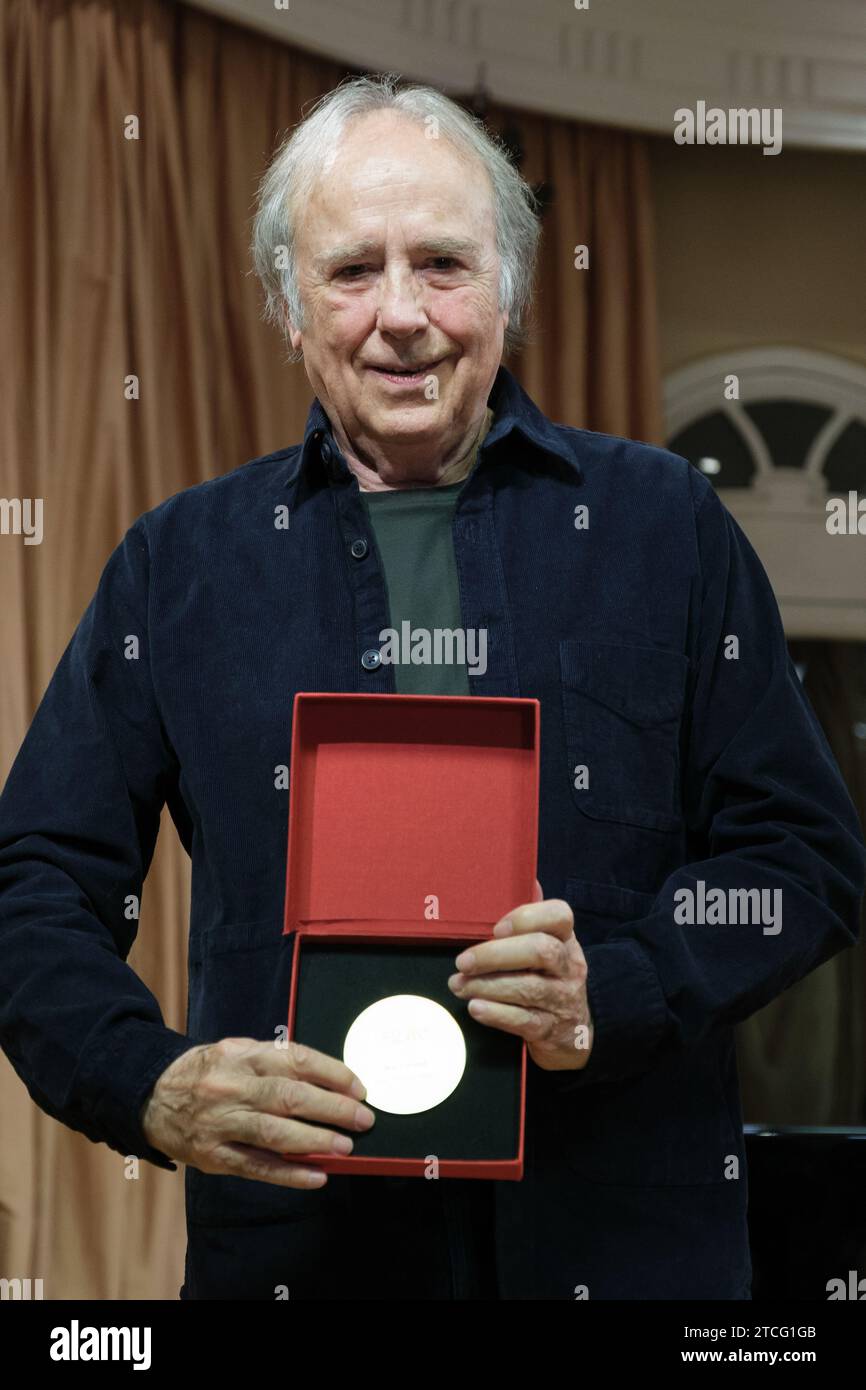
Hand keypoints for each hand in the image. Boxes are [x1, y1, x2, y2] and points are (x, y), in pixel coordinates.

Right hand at [140, 1037, 375, 1187]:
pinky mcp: (213, 1156)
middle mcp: (232, 1087)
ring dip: (315, 1141)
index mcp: (242, 1055)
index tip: (359, 1088)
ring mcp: (221, 1123)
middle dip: (332, 1109)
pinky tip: (316, 1176)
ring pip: (274, 1133)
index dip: (332, 1074)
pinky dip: (289, 1174)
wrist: (151, 1095)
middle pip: (289, 1097)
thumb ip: (276, 1064)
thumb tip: (329, 1085)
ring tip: (346, 1147)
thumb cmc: (208, 1073)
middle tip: (363, 1119)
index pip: (296, 1060)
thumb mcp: (238, 1052)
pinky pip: (256, 1167)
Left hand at [447, 895, 592, 1070]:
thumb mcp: (548, 944)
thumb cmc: (549, 978)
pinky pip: (524, 1021)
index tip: (496, 927)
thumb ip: (533, 916)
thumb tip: (525, 877)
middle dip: (496, 954)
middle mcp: (569, 967)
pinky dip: (497, 1014)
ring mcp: (562, 999)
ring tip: (458, 985)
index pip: (560, 916)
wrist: (574, 1032)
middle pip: (541, 951)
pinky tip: (475, 1008)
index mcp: (566, 939)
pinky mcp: (550, 1030)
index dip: (526, 917)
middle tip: (463, 961)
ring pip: (528, 988)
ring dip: (487, 985)